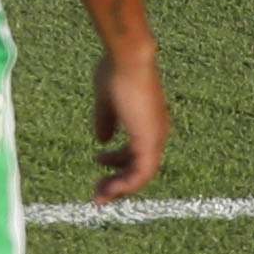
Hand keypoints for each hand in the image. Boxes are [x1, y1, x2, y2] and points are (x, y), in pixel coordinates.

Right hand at [90, 43, 167, 199]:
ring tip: (99, 195)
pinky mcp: (149, 141)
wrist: (128, 58)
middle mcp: (156, 133)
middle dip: (118, 181)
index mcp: (148, 123)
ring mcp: (154, 138)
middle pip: (140, 167)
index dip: (117, 160)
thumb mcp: (106, 100)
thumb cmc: (117, 71)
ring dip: (120, 188)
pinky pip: (140, 173)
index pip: (136, 151)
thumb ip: (105, 121)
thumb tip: (101, 140)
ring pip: (141, 175)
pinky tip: (108, 188)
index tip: (96, 160)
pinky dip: (125, 184)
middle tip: (98, 190)